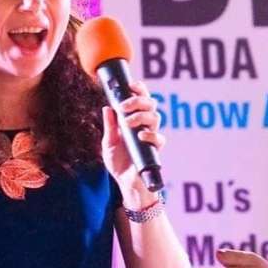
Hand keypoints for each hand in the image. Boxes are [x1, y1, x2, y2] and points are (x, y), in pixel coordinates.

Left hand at [101, 80, 164, 199]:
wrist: (125, 183)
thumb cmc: (118, 163)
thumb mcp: (108, 143)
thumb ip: (109, 127)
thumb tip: (107, 108)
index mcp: (134, 120)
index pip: (141, 99)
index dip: (138, 89)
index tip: (130, 85)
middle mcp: (145, 126)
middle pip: (151, 104)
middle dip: (138, 100)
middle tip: (124, 106)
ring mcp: (151, 137)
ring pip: (155, 117)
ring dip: (141, 116)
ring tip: (128, 122)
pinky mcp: (155, 150)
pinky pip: (159, 138)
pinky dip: (150, 135)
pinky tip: (140, 136)